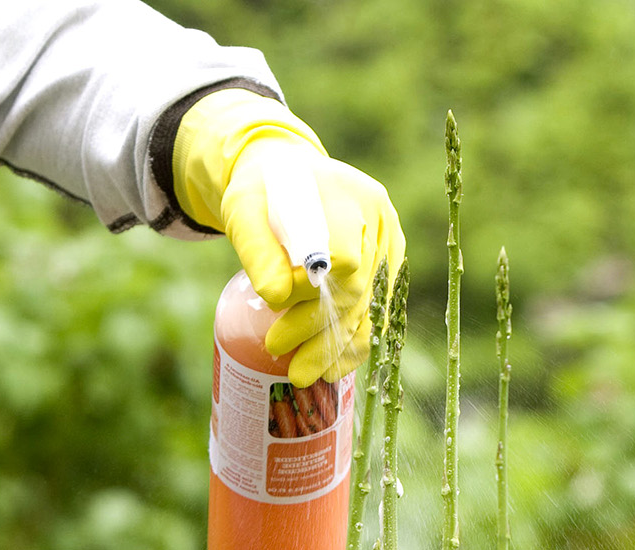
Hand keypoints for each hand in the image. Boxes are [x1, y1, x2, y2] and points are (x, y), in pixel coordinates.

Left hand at [173, 89, 403, 386]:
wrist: (289, 175)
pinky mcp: (386, 268)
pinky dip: (353, 343)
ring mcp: (388, 246)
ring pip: (367, 306)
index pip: (344, 255)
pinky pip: (374, 312)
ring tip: (301, 374)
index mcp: (349, 197)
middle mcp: (379, 222)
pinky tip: (333, 369)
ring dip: (334, 345)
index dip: (313, 288)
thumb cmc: (264, 190)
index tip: (275, 304)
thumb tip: (274, 298)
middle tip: (276, 348)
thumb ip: (259, 248)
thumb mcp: (246, 207)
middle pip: (356, 286)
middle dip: (316, 325)